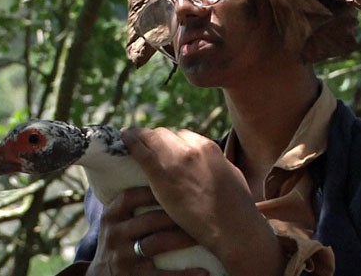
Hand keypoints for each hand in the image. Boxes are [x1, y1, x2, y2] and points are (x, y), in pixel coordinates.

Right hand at [85, 187, 207, 275]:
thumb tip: (165, 166)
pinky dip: (185, 273)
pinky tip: (204, 271)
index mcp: (111, 215)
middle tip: (207, 207)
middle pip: (151, 219)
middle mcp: (114, 234)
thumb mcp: (118, 220)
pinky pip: (162, 275)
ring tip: (208, 235)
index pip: (132, 196)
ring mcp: (122, 257)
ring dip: (186, 238)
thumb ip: (135, 201)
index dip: (156, 189)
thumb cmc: (121, 241)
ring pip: (159, 243)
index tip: (182, 181)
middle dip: (180, 213)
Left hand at [122, 128, 284, 275]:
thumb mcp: (230, 175)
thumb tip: (211, 165)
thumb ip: (216, 165)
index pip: (183, 135)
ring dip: (141, 137)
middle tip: (145, 146)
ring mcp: (176, 160)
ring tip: (129, 136)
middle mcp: (192, 148)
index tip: (164, 148)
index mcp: (208, 148)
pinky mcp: (162, 175)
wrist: (233, 226)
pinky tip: (123, 138)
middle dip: (155, 139)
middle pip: (166, 134)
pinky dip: (130, 142)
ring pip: (152, 137)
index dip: (171, 142)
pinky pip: (141, 151)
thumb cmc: (237, 208)